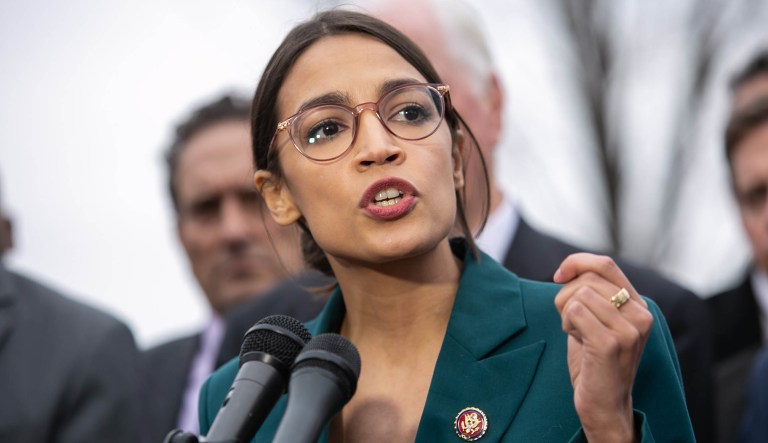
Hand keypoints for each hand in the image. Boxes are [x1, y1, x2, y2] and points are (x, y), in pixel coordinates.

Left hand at [553, 253, 652, 442]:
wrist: (605, 405)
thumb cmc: (595, 362)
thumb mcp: (598, 321)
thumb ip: (592, 294)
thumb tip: (569, 268)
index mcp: (639, 305)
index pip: (605, 264)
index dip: (576, 262)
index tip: (558, 276)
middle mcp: (640, 314)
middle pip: (587, 279)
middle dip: (566, 297)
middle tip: (572, 324)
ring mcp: (629, 329)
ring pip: (578, 295)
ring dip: (566, 314)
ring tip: (578, 335)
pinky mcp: (611, 343)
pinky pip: (575, 311)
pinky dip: (567, 324)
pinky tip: (578, 341)